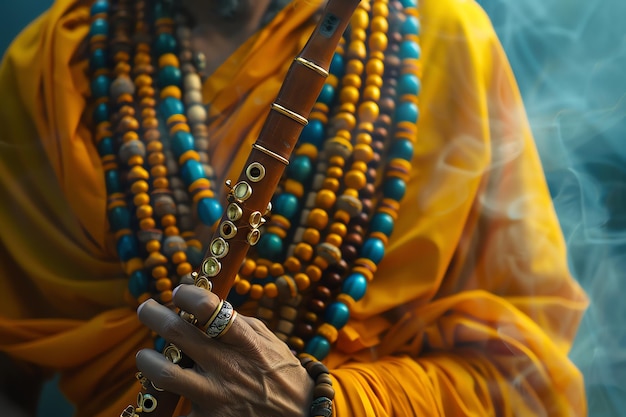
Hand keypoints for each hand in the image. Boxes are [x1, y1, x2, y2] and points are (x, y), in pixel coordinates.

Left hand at [135, 285, 313, 416]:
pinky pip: (175, 416)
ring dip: (148, 361)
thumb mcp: (267, 340)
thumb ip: (237, 322)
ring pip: (165, 374)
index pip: (208, 308)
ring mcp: (217, 396)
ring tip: (145, 356)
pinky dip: (161, 406)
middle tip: (146, 309)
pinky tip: (156, 399)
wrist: (299, 415)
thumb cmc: (281, 372)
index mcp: (245, 341)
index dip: (187, 295)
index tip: (178, 292)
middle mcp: (229, 366)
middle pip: (178, 334)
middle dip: (155, 316)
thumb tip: (204, 304)